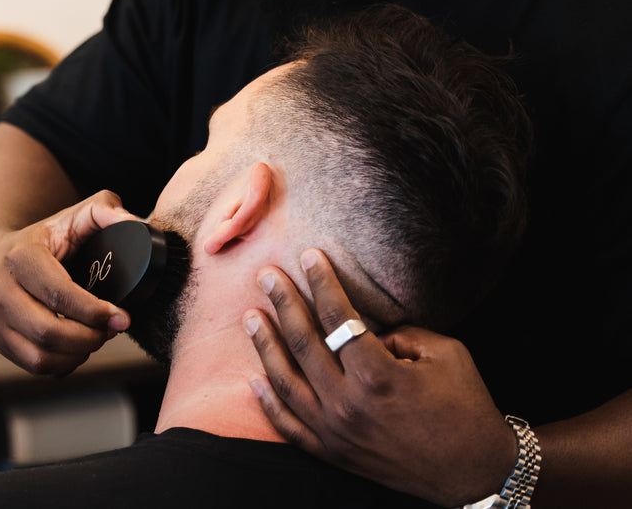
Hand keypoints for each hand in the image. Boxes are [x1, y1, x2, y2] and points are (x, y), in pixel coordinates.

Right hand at [0, 191, 138, 375]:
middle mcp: (1, 292)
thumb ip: (102, 209)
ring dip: (78, 354)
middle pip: (49, 332)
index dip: (95, 312)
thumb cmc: (37, 241)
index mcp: (20, 259)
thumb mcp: (67, 218)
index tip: (122, 316)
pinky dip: (63, 364)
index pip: (58, 295)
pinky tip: (76, 348)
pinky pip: (34, 366)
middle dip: (91, 337)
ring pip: (41, 357)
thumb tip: (131, 221)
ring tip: (95, 337)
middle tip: (112, 328)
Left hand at [244, 248, 516, 506]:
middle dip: (283, 303)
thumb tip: (367, 329)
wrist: (476, 473)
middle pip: (303, 343)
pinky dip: (268, 403)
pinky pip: (289, 427)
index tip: (308, 256)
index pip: (337, 317)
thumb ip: (401, 333)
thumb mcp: (446, 355)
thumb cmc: (465, 408)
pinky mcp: (333, 454)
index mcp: (378, 376)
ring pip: (286, 382)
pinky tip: (255, 378)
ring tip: (251, 316)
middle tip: (266, 275)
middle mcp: (349, 404)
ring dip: (265, 345)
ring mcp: (336, 432)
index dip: (321, 283)